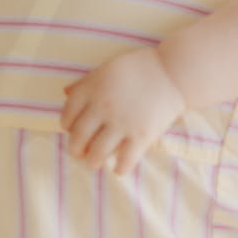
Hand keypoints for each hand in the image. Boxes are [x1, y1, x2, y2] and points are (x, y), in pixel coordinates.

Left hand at [61, 47, 185, 174]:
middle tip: (79, 153)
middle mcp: (103, 107)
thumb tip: (65, 94)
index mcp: (93, 88)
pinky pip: (124, 163)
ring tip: (96, 162)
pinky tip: (119, 167)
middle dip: (75, 150)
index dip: (67, 126)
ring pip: (96, 155)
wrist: (173, 72)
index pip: (67, 115)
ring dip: (93, 162)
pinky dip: (119, 169)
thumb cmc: (139, 67)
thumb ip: (86, 82)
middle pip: (78, 138)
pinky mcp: (141, 137)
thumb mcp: (107, 68)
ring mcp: (121, 123)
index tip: (71, 130)